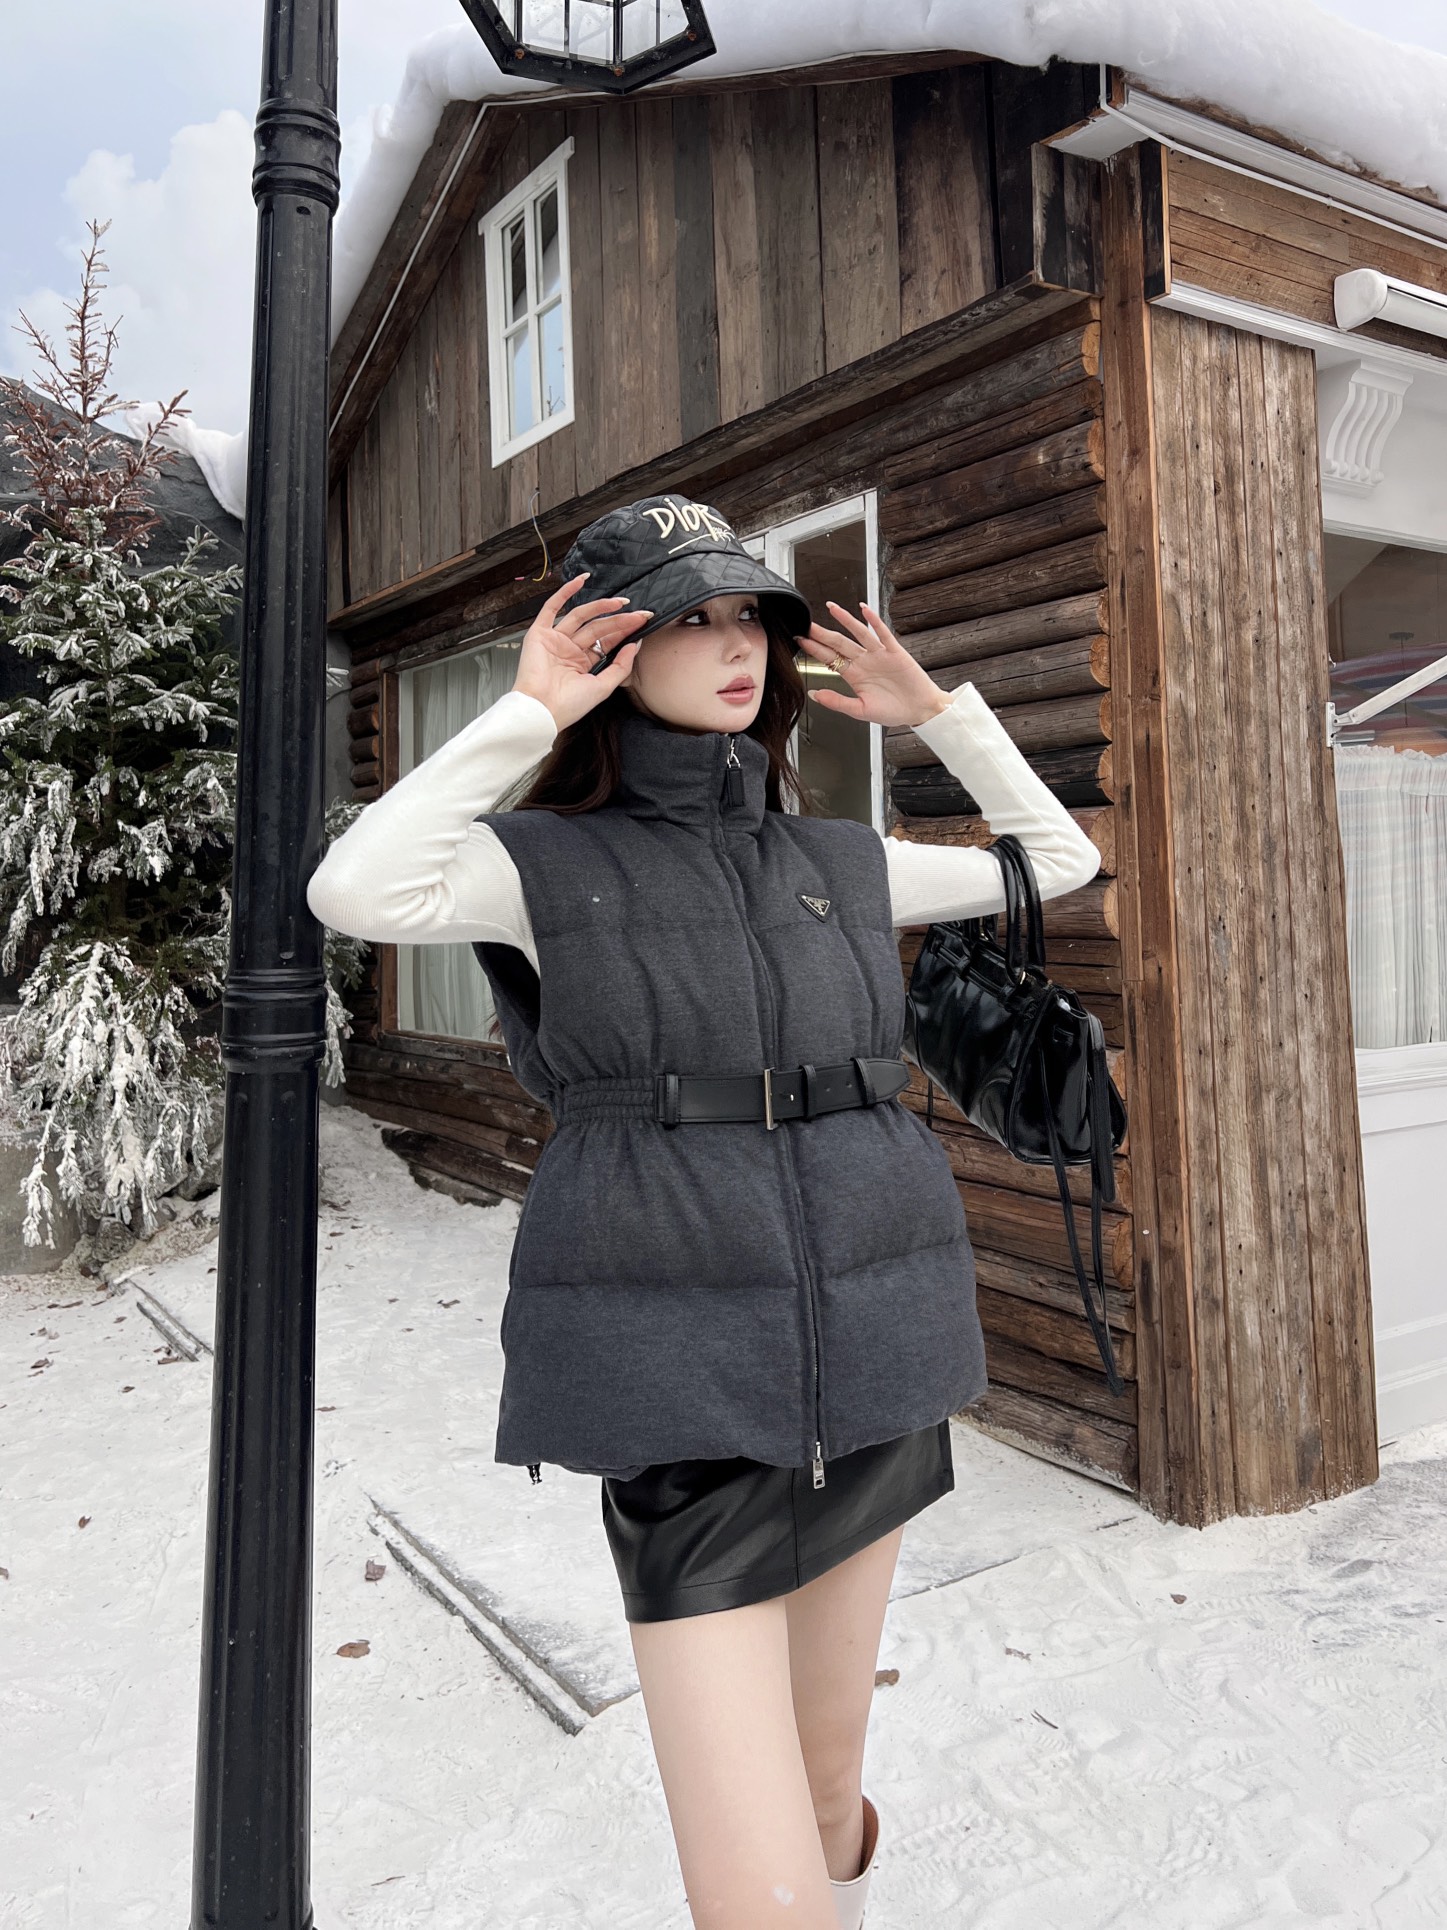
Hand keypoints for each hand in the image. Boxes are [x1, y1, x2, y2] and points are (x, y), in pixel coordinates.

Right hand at [512, 574, 652, 731]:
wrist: (542, 710)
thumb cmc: (568, 706)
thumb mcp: (603, 686)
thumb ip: (621, 666)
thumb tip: (636, 645)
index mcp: (582, 664)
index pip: (607, 641)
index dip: (625, 631)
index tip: (643, 622)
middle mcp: (569, 650)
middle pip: (598, 628)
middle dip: (619, 620)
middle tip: (639, 614)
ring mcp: (555, 640)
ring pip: (581, 616)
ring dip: (601, 606)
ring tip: (622, 603)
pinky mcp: (540, 633)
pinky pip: (552, 607)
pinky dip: (565, 592)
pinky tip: (582, 580)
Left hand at [797, 601, 951, 729]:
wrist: (919, 710)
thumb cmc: (893, 710)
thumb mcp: (860, 711)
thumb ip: (837, 702)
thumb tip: (815, 694)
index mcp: (854, 675)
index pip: (830, 658)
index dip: (815, 649)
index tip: (800, 640)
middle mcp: (864, 661)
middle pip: (839, 643)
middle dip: (823, 633)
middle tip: (807, 623)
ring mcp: (879, 655)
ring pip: (859, 634)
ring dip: (845, 620)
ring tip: (832, 608)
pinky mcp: (895, 652)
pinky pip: (883, 634)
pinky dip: (875, 621)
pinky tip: (865, 611)